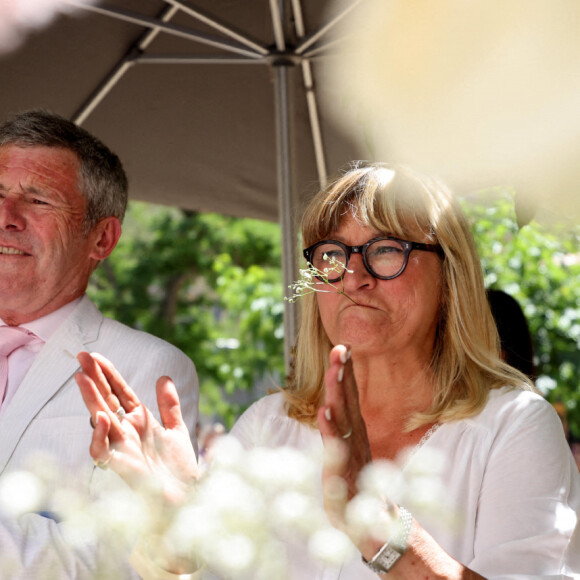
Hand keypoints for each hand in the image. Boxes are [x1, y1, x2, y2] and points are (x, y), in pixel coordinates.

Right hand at [75, 352, 197, 506]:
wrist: (188, 497)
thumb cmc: (179, 468)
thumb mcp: (177, 429)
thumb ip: (170, 406)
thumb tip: (164, 377)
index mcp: (139, 421)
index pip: (119, 392)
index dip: (108, 374)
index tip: (95, 355)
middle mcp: (127, 432)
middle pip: (106, 400)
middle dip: (94, 379)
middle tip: (82, 355)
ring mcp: (123, 448)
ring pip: (100, 420)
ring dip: (91, 399)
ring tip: (82, 377)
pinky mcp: (122, 467)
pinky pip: (102, 452)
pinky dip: (100, 436)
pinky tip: (103, 417)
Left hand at [318, 345, 372, 529]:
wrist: (370, 524)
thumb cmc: (356, 482)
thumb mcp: (348, 448)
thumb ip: (341, 425)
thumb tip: (331, 401)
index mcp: (354, 430)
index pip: (350, 395)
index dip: (346, 371)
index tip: (343, 345)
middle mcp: (354, 438)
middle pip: (347, 401)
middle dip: (342, 373)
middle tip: (340, 347)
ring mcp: (349, 455)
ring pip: (343, 419)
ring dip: (338, 392)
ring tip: (334, 369)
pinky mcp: (342, 475)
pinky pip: (336, 450)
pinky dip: (330, 431)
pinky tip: (324, 412)